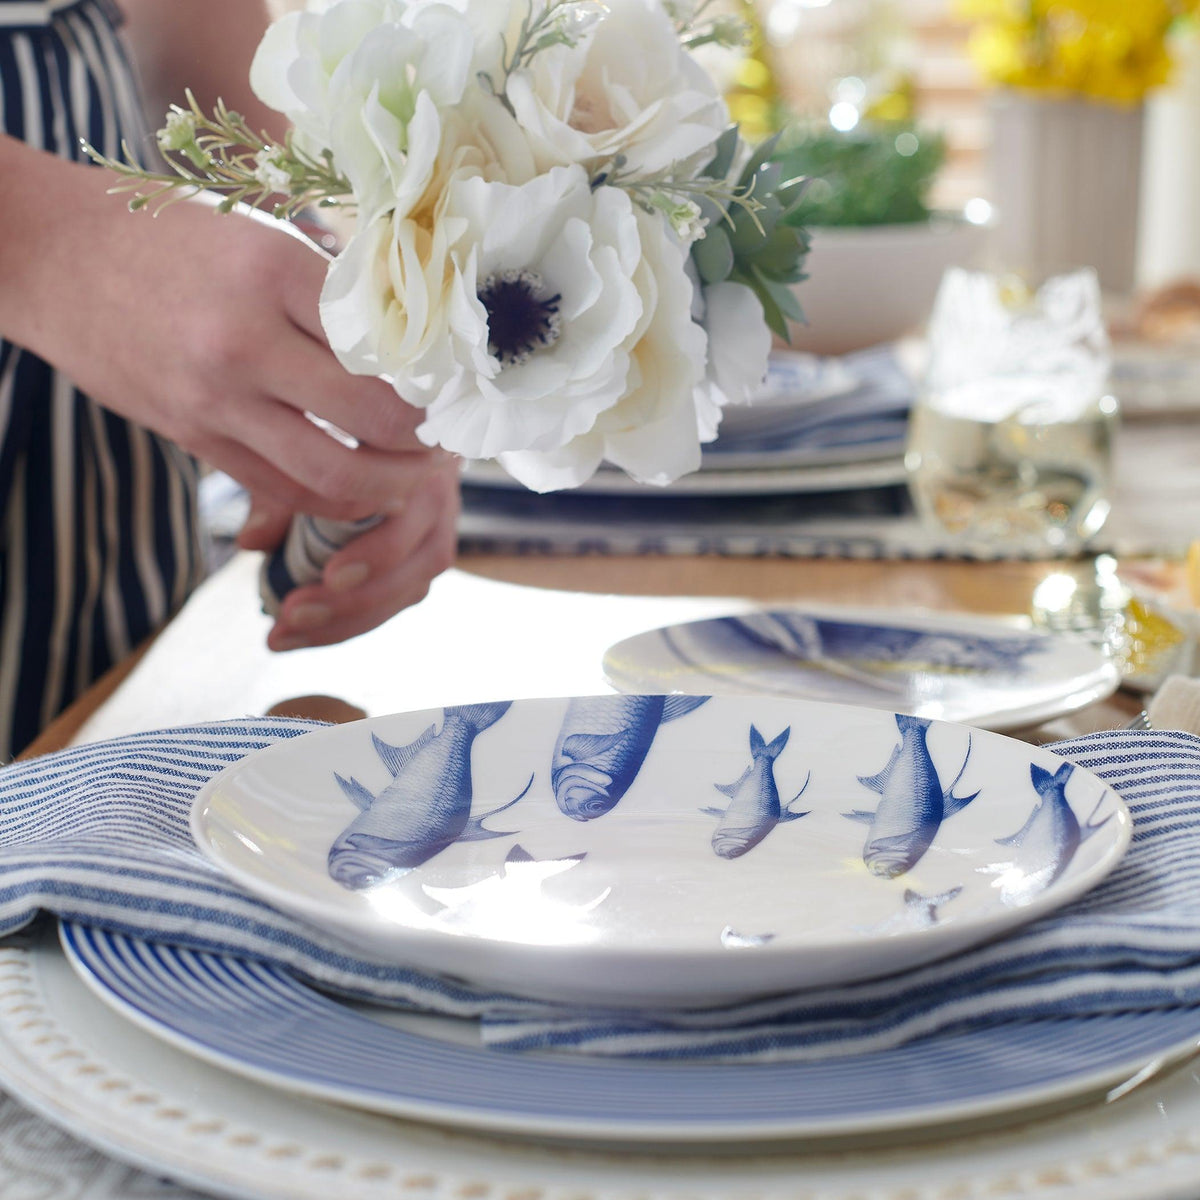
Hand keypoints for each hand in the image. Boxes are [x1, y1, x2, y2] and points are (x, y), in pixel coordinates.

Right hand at [1, 144, 439, 523]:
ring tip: (414, 476)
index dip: (433, 377)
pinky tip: (358, 488)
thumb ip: (325, 293)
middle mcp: (245, 341)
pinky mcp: (193, 437)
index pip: (384, 343)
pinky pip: (281, 489)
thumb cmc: (166, 237)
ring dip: (388, 486)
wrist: (50, 256)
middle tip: (446, 440)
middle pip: (372, 418)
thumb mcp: (255, 238)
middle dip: (423, 441)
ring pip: (332, 473)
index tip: (456, 387)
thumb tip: (408, 346)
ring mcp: (215, 399)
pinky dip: (331, 498)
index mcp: (273, 273)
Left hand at [236, 454, 461, 649]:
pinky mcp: (423, 560)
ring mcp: (437, 532)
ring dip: (349, 620)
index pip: (412, 515)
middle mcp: (439, 498)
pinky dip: (352, 621)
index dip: (378, 552)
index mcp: (418, 461)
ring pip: (412, 590)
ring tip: (285, 633)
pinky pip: (398, 600)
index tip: (332, 576)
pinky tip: (304, 632)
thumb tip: (250, 540)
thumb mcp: (296, 447)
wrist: (373, 427)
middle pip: (419, 565)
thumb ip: (277, 491)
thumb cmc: (334, 434)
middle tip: (292, 614)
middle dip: (356, 600)